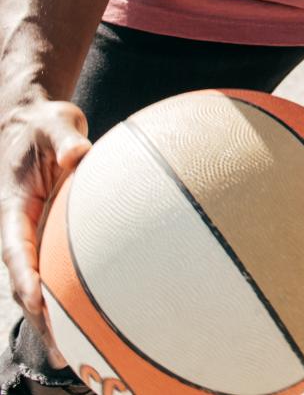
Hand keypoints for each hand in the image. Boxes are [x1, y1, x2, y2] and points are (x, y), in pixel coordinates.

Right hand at [0, 99, 88, 368]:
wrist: (35, 122)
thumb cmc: (44, 124)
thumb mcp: (52, 124)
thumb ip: (65, 140)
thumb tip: (81, 153)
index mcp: (13, 210)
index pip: (15, 252)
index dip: (24, 279)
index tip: (34, 303)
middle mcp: (23, 230)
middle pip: (29, 282)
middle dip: (42, 319)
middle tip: (63, 352)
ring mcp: (39, 234)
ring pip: (47, 282)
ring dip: (60, 317)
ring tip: (85, 356)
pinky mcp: (57, 234)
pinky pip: (69, 266)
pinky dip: (83, 289)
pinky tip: (115, 311)